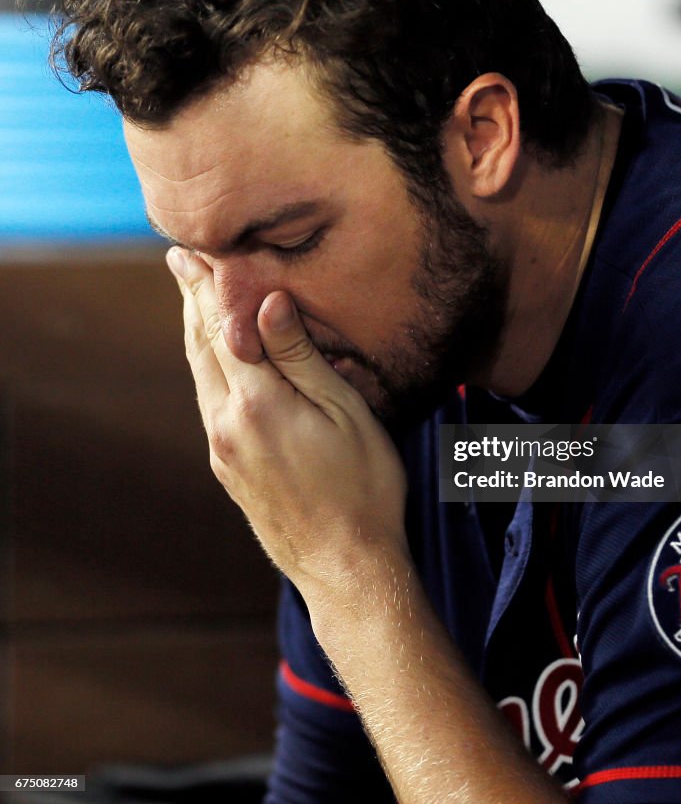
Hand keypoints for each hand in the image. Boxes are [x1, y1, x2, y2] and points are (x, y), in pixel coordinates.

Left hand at [166, 247, 408, 601]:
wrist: (345, 568)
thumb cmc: (363, 487)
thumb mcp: (344, 412)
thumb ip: (300, 356)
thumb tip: (266, 302)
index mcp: (257, 404)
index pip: (222, 327)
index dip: (206, 285)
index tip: (190, 250)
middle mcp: (226, 425)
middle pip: (200, 347)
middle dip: (190, 300)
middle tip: (179, 260)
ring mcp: (222, 451)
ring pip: (200, 376)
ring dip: (194, 332)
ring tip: (190, 300)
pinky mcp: (228, 469)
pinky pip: (208, 402)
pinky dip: (206, 366)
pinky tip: (214, 360)